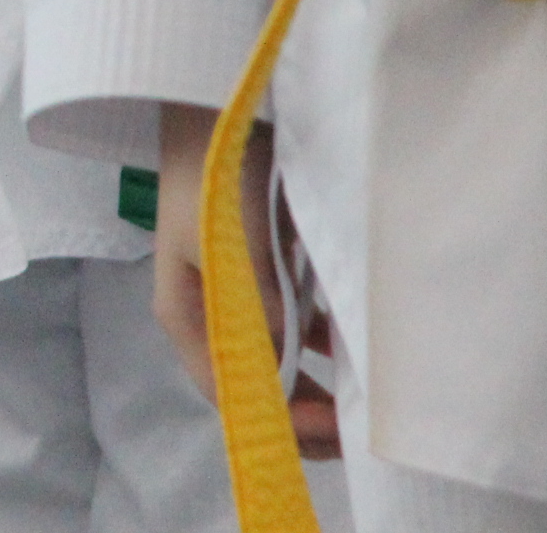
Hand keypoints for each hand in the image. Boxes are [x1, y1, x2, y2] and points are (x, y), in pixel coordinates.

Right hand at [153, 103, 337, 460]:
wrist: (217, 114)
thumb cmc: (212, 177)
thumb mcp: (228, 237)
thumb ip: (256, 298)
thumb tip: (286, 356)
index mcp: (187, 315)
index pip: (227, 392)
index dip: (277, 420)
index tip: (332, 429)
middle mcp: (210, 317)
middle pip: (252, 385)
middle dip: (301, 413)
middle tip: (355, 431)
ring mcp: (238, 298)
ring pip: (277, 360)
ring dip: (315, 384)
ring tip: (359, 403)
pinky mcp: (262, 276)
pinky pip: (294, 327)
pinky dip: (322, 345)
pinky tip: (351, 348)